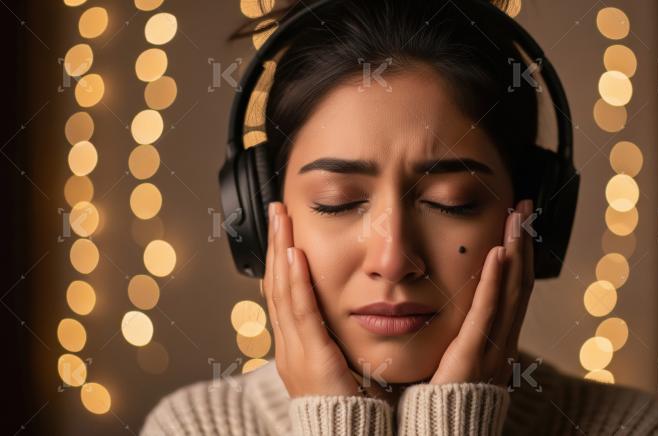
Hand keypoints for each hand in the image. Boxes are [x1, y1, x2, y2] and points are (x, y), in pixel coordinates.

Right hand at [261, 202, 360, 397]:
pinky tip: (294, 254)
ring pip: (282, 291)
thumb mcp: (340, 365)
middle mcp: (288, 347)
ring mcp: (294, 352)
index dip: (280, 259)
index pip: (282, 294)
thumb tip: (345, 315)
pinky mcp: (311, 357)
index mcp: (294, 348)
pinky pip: (300, 312)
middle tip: (276, 210)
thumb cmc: (352, 409)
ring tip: (281, 218)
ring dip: (280, 250)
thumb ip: (337, 340)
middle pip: (276, 285)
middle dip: (275, 244)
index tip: (283, 229)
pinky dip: (295, 280)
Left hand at [429, 199, 534, 387]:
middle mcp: (500, 341)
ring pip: (511, 291)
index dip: (517, 253)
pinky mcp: (474, 356)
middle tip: (524, 206)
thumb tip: (439, 301)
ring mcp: (492, 348)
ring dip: (515, 250)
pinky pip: (488, 313)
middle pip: (518, 282)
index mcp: (494, 339)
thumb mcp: (453, 357)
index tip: (515, 221)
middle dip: (522, 242)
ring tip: (517, 216)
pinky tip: (498, 253)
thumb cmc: (439, 400)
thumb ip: (455, 331)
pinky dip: (496, 282)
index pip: (511, 288)